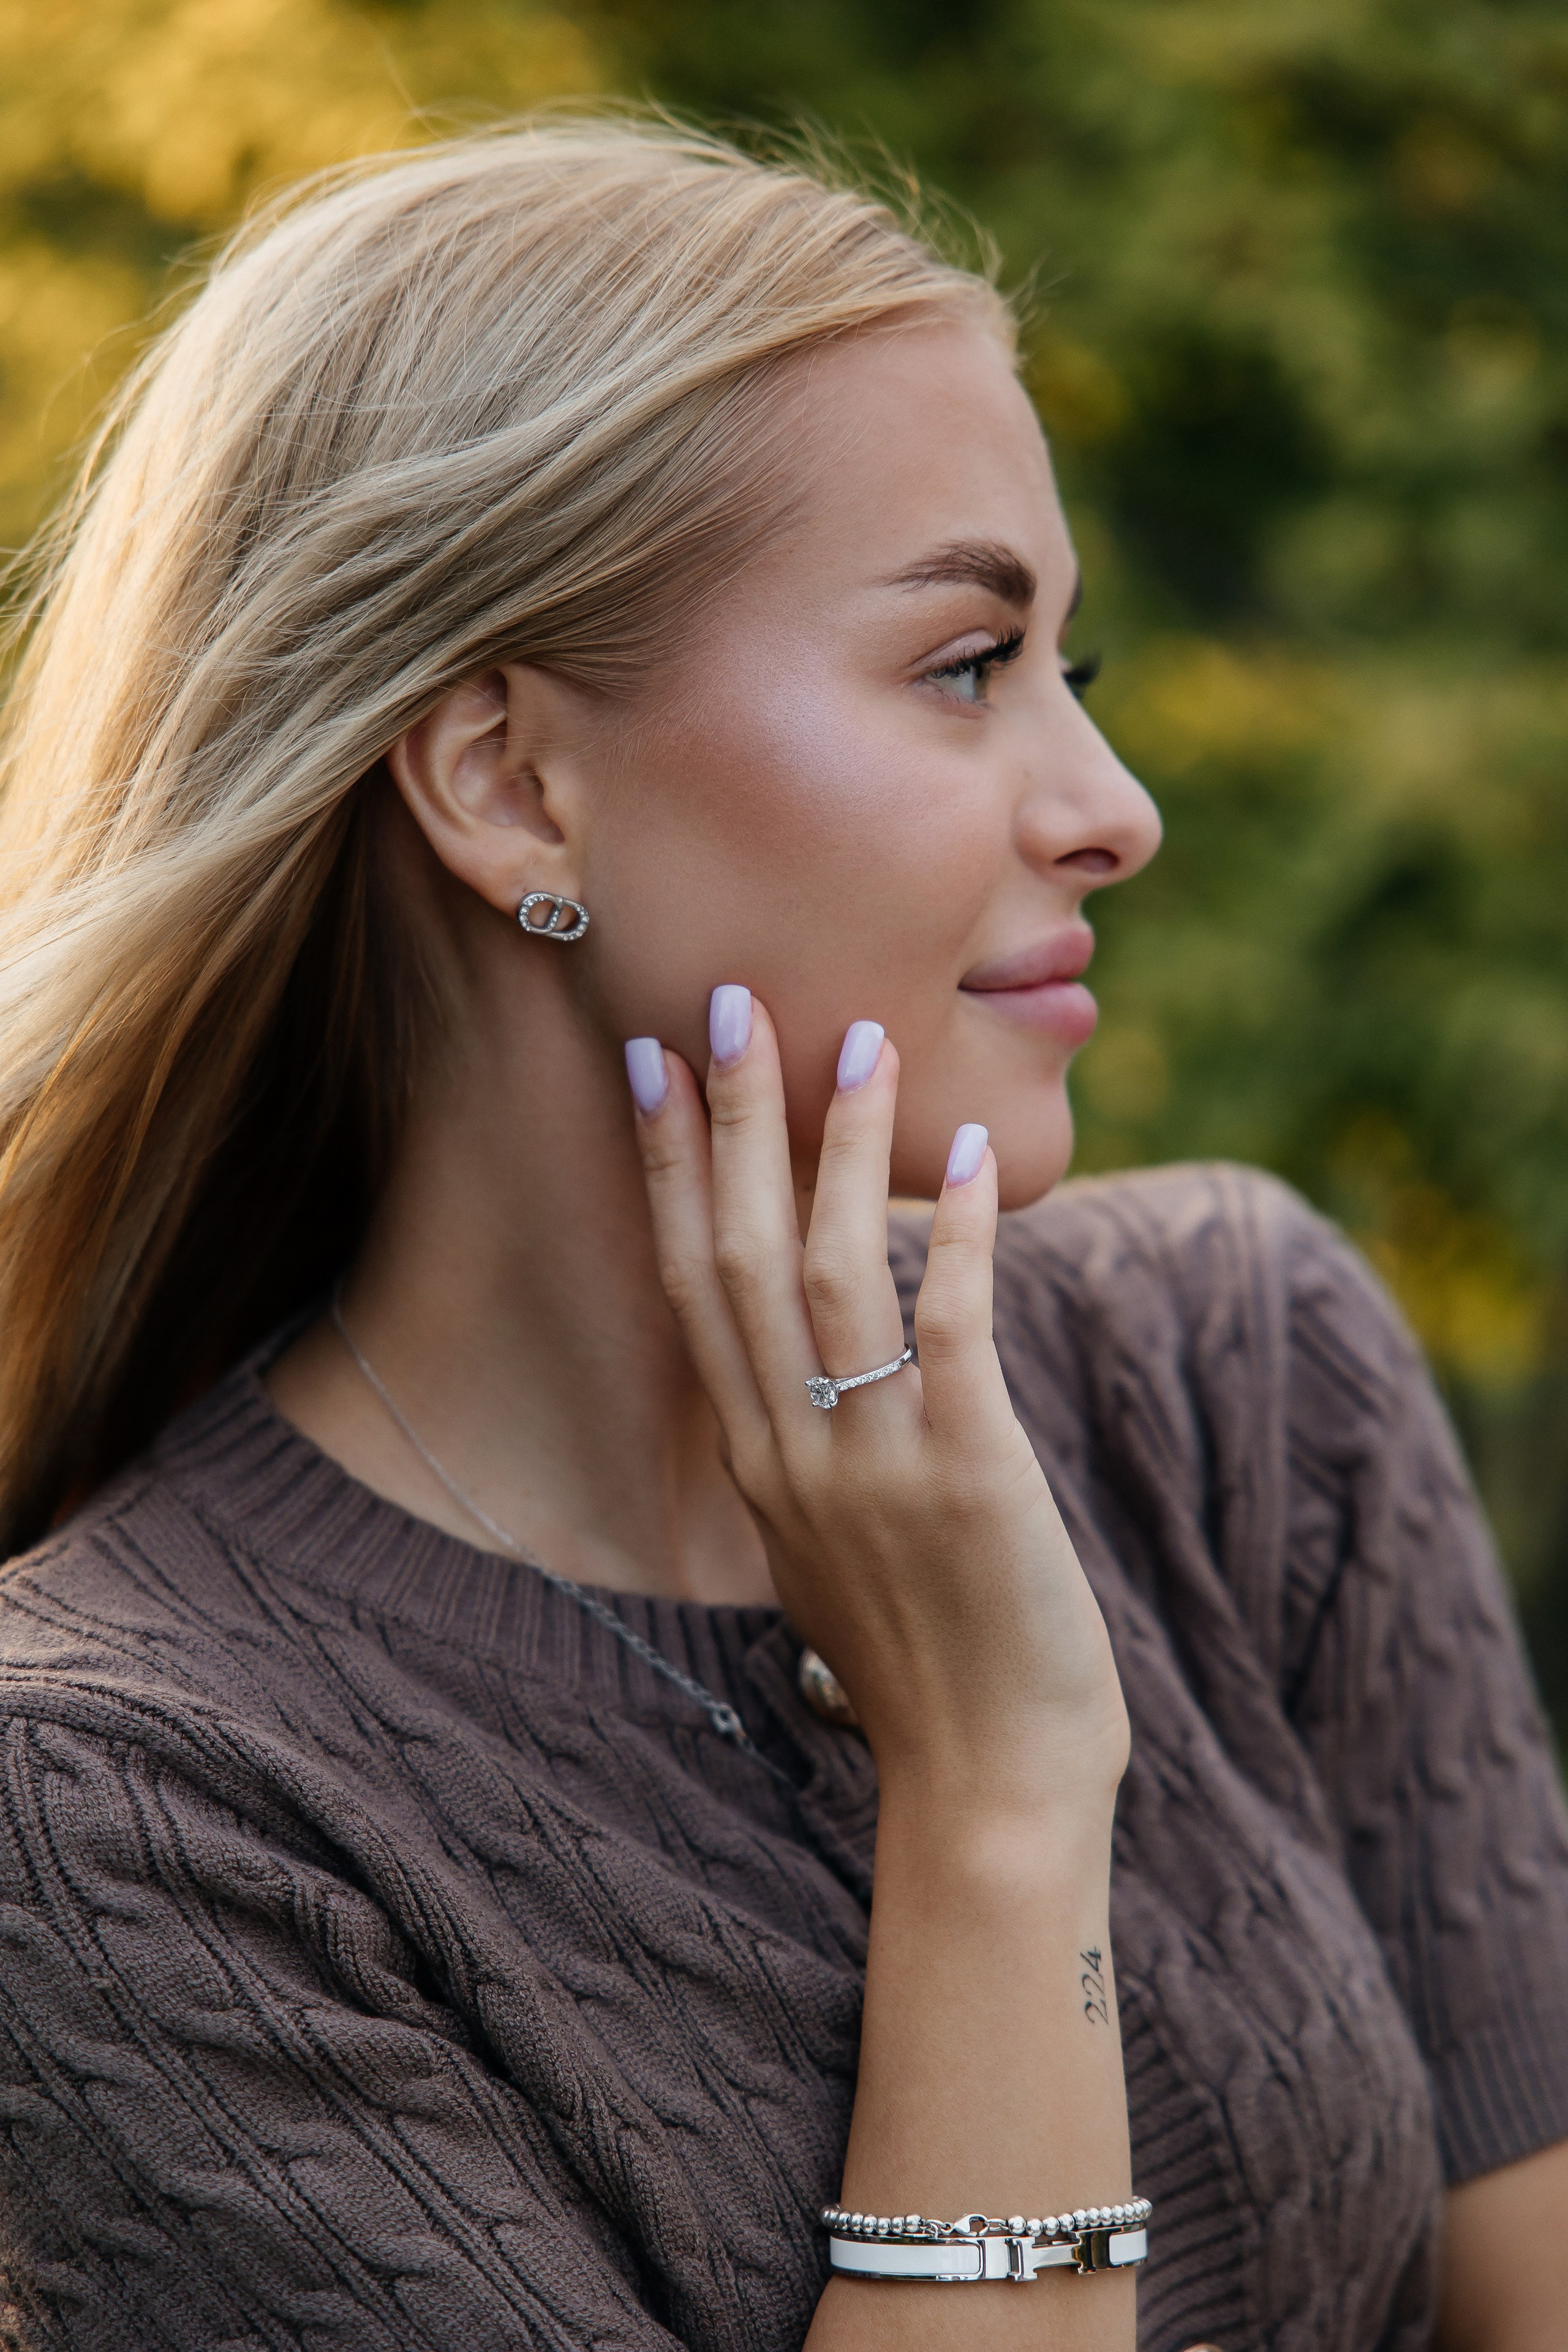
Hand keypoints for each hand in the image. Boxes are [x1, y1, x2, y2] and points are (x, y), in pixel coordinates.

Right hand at [630, 991, 1128, 1811]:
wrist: (991, 1786)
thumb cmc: (928, 1664)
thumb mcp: (831, 1552)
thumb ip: (809, 1456)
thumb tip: (811, 1377)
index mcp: (757, 1467)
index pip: (691, 1289)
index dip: (668, 1170)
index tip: (654, 1068)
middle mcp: (792, 1456)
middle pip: (740, 1259)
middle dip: (729, 1125)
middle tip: (729, 1005)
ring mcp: (874, 1467)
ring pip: (834, 1276)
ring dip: (842, 1152)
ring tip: (862, 1043)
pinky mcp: (970, 1477)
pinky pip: (954, 1330)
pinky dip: (963, 1237)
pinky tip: (973, 1159)